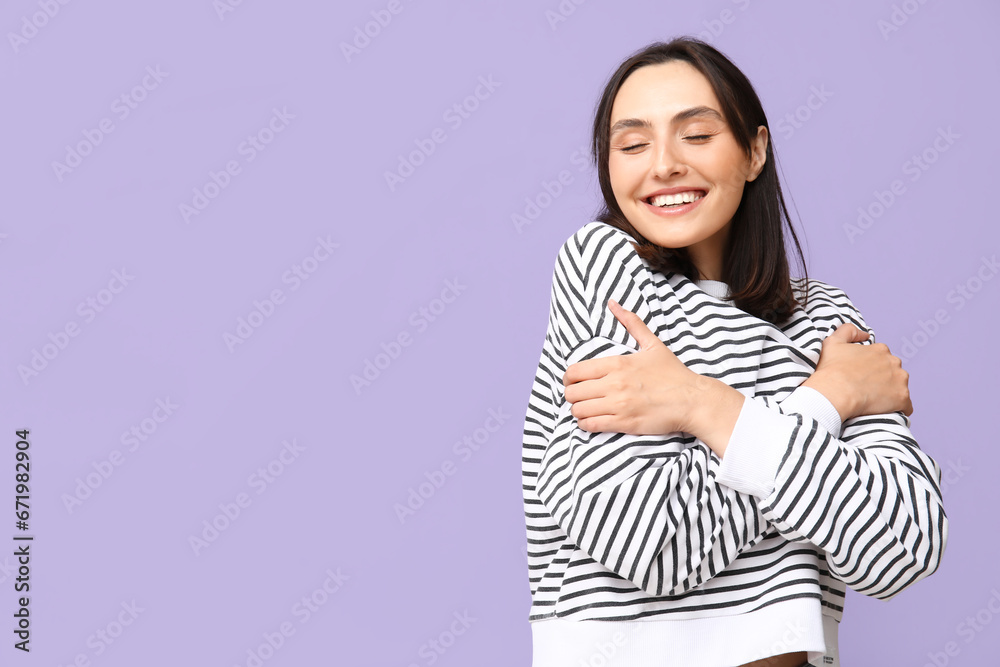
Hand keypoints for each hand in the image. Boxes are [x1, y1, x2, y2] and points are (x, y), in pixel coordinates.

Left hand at [562, 298, 702, 435]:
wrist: (692, 400)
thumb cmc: (673, 373)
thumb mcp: (652, 344)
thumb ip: (631, 323)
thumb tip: (613, 303)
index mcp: (617, 363)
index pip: (575, 371)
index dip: (568, 378)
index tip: (573, 382)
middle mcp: (614, 384)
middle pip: (573, 392)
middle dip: (571, 395)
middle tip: (580, 397)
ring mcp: (619, 405)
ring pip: (578, 410)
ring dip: (577, 411)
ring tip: (585, 409)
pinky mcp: (625, 423)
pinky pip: (591, 425)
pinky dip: (585, 424)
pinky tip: (591, 421)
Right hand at [801, 322, 912, 420]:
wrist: (835, 392)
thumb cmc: (831, 369)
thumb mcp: (832, 342)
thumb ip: (848, 331)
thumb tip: (864, 335)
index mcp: (880, 350)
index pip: (882, 358)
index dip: (871, 368)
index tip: (861, 376)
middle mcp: (894, 362)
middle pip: (893, 372)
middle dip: (883, 379)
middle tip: (865, 389)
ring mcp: (900, 380)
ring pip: (900, 388)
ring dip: (890, 394)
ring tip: (873, 402)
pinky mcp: (902, 398)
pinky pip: (906, 406)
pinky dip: (898, 409)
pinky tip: (884, 411)